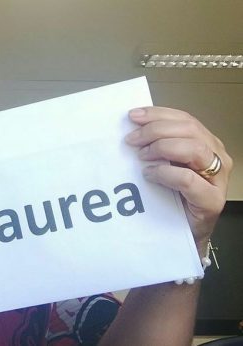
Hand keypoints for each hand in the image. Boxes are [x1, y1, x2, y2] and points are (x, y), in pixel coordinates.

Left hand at [125, 107, 232, 248]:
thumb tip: (132, 128)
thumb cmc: (171, 198)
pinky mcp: (212, 201)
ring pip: (194, 149)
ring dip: (162, 147)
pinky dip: (165, 172)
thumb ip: (157, 146)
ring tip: (141, 156)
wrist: (180, 235)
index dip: (158, 114)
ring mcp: (218, 179)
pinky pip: (188, 179)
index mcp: (206, 143)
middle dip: (156, 130)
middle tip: (132, 140)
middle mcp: (217, 157)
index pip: (184, 119)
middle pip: (189, 130)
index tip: (132, 116)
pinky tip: (150, 175)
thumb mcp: (164, 164)